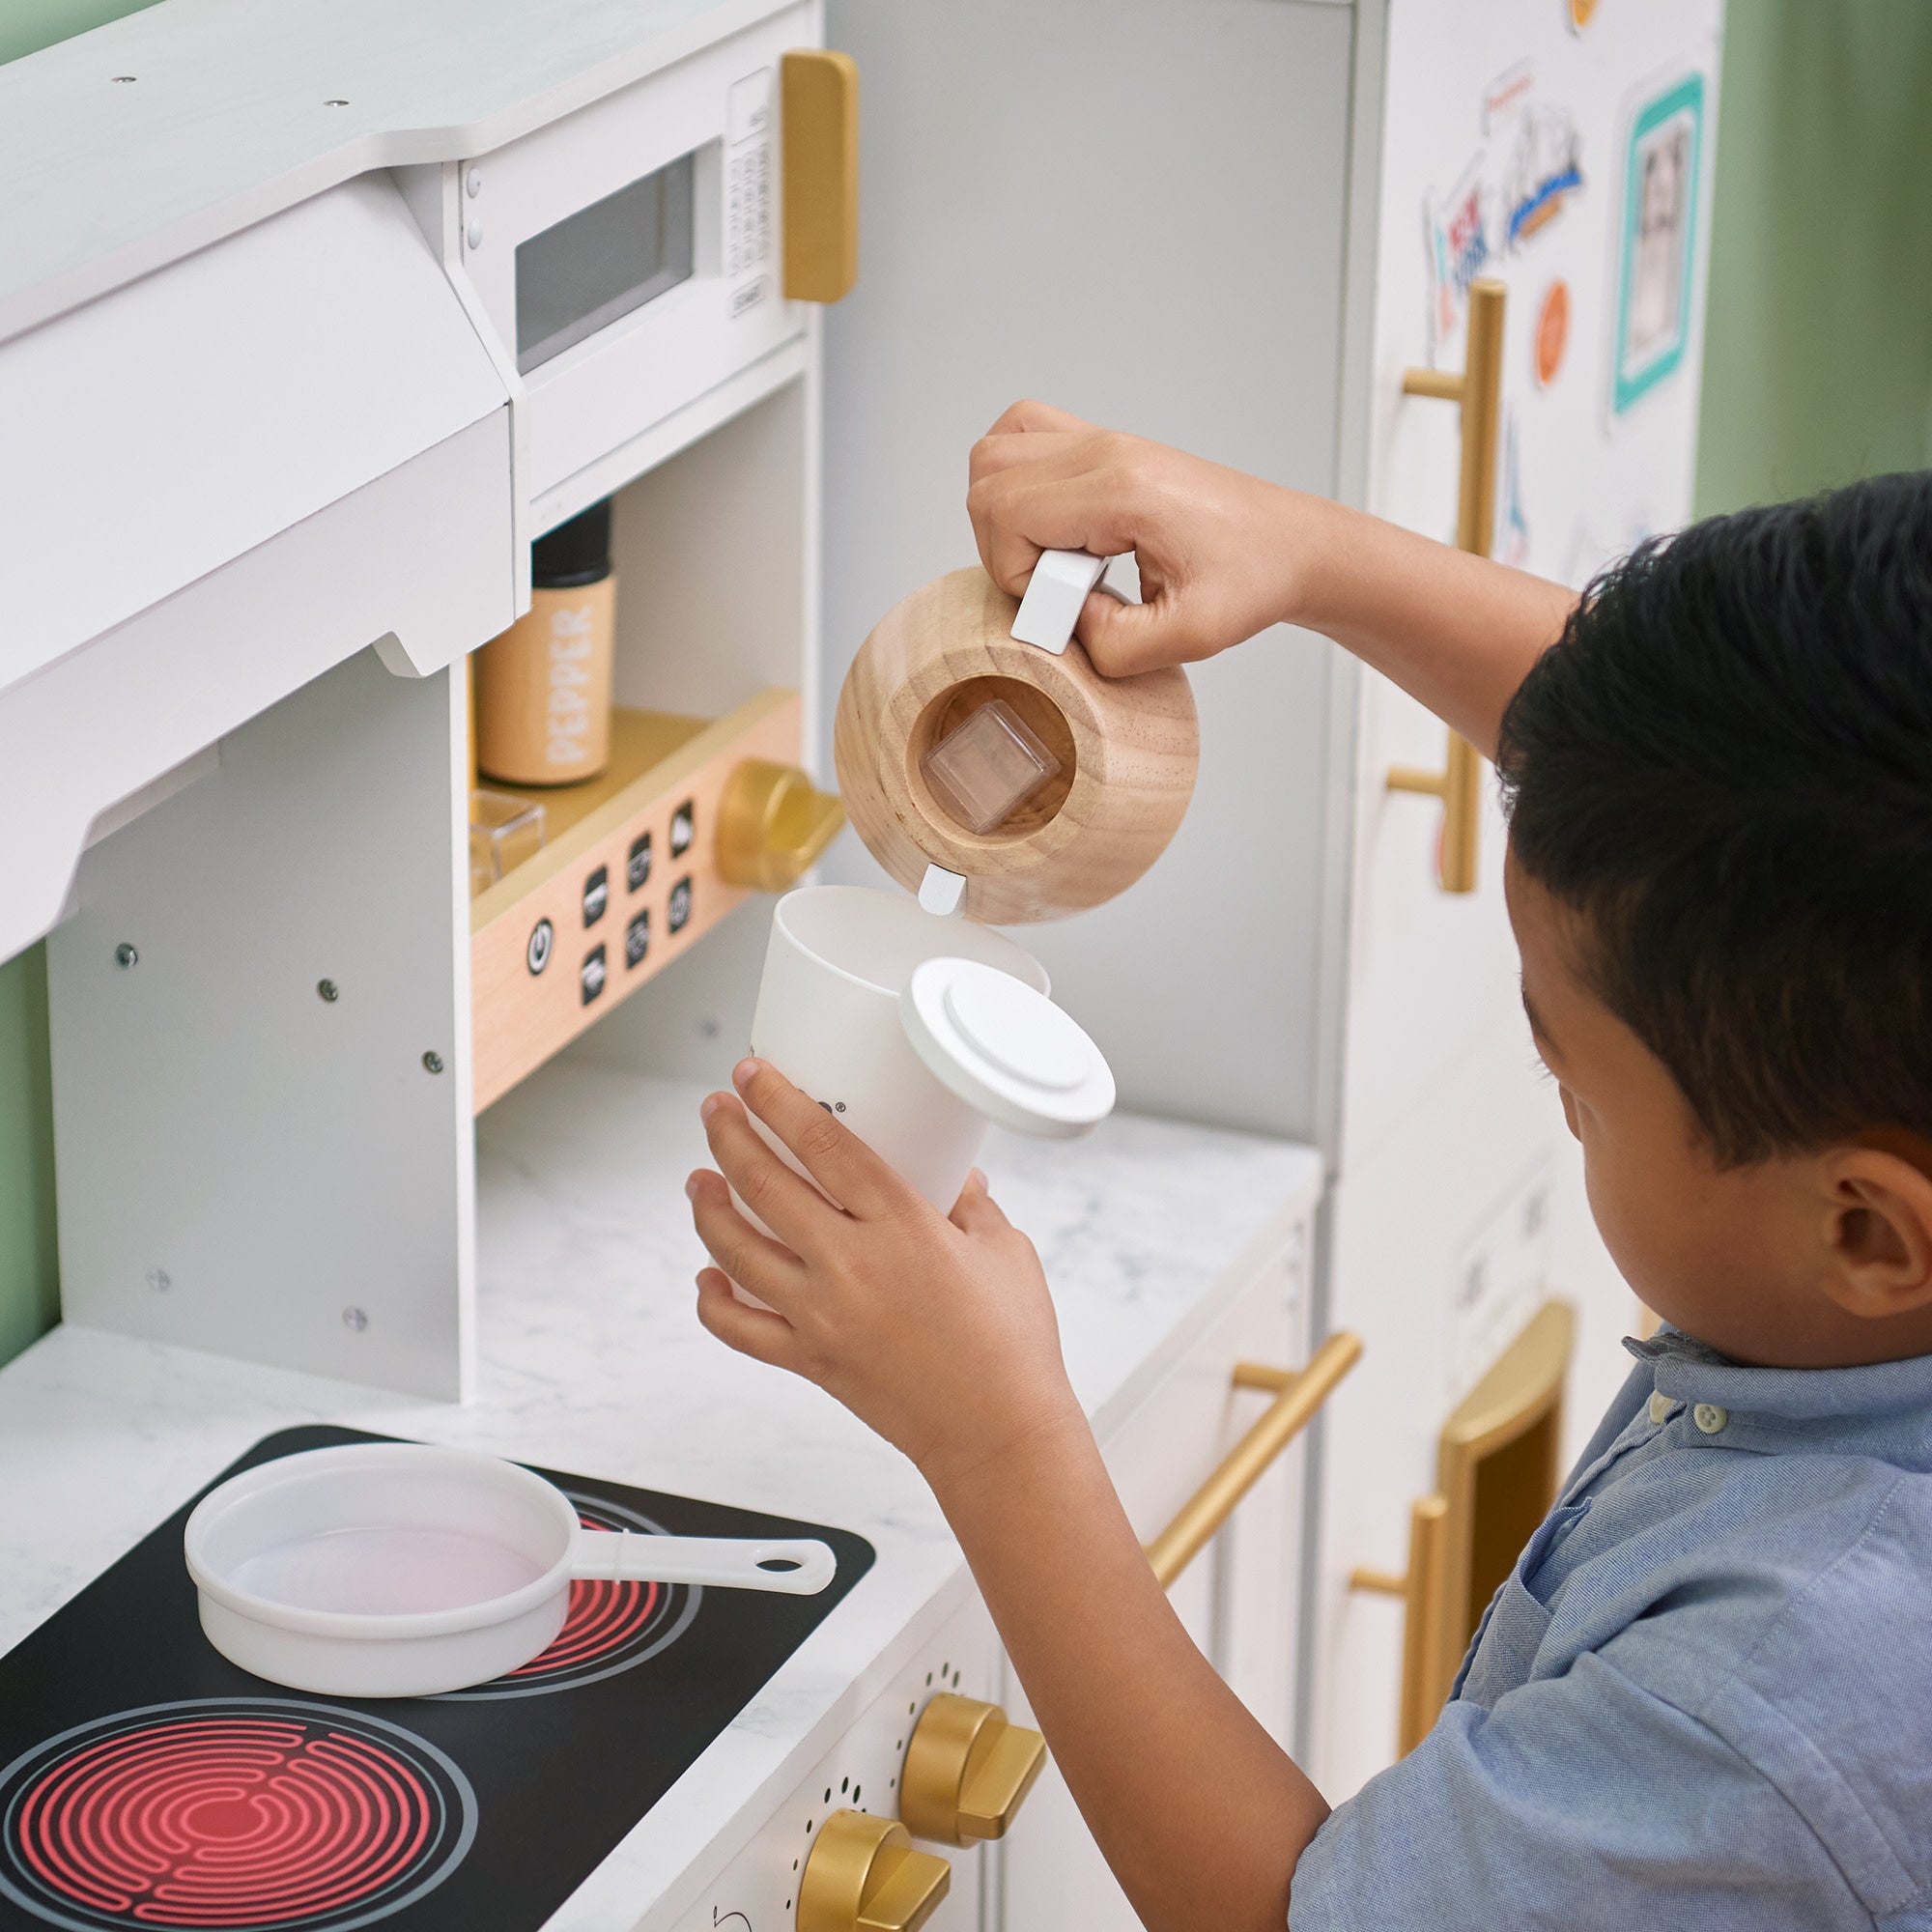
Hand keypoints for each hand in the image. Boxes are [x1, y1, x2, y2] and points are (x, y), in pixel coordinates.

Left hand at [687, 1058, 1081, 1487]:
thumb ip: (971, 1202)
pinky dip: (713, 1299)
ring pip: (737, 1251)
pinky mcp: (811, 1360)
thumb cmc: (1012, 1344)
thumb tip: (955, 1173)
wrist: (998, 1434)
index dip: (779, 1101)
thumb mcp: (1004, 1249)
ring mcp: (823, 1316)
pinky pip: (740, 1328)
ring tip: (699, 1180)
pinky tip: (707, 1273)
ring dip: (708, 1208)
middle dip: (730, 1137)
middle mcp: (851, 1266)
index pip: (823, 1144)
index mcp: (902, 1226)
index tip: (753, 1075)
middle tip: (717, 1110)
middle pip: (764, 1186)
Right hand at [966, 399, 1315, 675]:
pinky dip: (1015, 483)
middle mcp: (1106, 451)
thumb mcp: (1190, 635)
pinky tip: (1052, 527)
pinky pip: (1023, 437)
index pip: (1006, 512)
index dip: (1014, 573)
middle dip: (1000, 547)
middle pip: (988, 477)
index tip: (1068, 603)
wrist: (1292, 546)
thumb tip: (1063, 623)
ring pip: (994, 454)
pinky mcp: (1103, 445)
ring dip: (1001, 514)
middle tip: (1055, 585)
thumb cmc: (1252, 578)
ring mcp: (1102, 440)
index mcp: (1123, 488)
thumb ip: (1113, 644)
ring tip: (1052, 557)